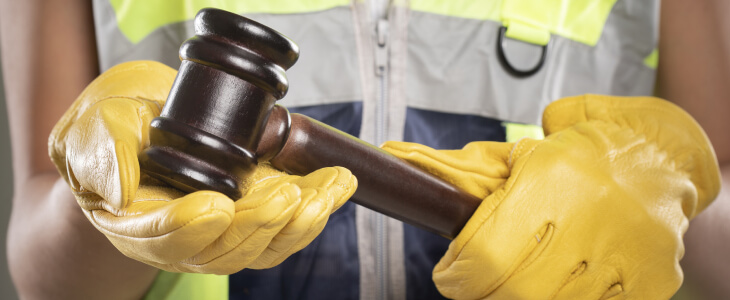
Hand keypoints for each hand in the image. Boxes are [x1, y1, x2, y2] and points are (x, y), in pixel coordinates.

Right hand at [48, 61, 356, 273]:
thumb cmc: (114, 128)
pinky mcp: (257, 211)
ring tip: (325, 192)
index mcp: (139, 223)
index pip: (165, 238)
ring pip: (266, 245)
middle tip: (284, 196)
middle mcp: (186, 237)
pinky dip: (320, 204)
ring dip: (300, 222)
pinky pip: (290, 225)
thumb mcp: (91, 131)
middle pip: (224, 250)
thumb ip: (103, 158)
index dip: (191, 228)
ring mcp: (226, 228)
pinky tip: (340, 183)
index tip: (215, 207)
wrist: (143, 123)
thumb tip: (119, 191)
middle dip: (259, 225)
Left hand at [383, 95, 720, 298]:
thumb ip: (471, 169)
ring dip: (518, 299)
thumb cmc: (587, 150)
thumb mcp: (525, 150)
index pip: (485, 253)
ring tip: (511, 283)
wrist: (663, 154)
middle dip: (482, 293)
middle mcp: (589, 217)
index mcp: (552, 178)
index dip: (457, 276)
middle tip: (473, 283)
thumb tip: (407, 163)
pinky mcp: (648, 280)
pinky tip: (556, 284)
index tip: (449, 275)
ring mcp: (623, 254)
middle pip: (515, 289)